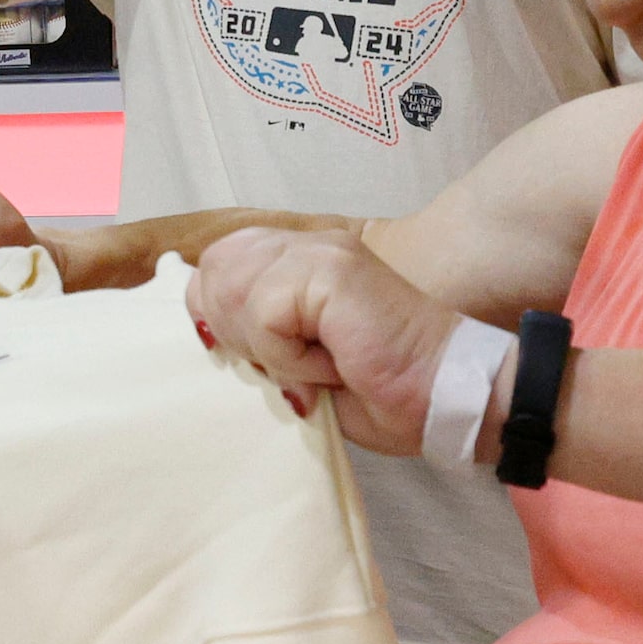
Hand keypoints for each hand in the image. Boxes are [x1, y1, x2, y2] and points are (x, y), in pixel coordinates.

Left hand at [183, 227, 462, 454]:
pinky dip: (287, 356)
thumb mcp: (291, 363)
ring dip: (264, 346)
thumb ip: (251, 334)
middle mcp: (304, 243)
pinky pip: (266, 311)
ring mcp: (320, 251)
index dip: (213, 314)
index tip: (249, 358)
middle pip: (214, 270)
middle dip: (232, 332)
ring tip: (313, 366)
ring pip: (233, 288)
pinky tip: (329, 366)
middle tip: (288, 369)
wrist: (442, 400)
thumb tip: (200, 332)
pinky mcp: (331, 269)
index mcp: (294, 258)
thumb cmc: (377, 389)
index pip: (214, 265)